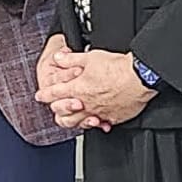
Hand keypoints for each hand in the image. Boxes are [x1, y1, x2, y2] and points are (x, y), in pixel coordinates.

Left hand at [34, 41, 154, 131]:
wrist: (140, 77)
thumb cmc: (118, 68)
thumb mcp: (90, 57)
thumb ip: (71, 59)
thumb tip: (59, 57)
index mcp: (78, 88)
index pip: (54, 93)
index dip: (45, 94)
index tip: (40, 95)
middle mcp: (86, 103)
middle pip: (62, 113)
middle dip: (56, 109)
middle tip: (55, 106)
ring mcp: (99, 112)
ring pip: (79, 123)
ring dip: (73, 120)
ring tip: (72, 117)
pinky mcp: (114, 117)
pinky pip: (102, 125)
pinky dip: (97, 124)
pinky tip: (97, 121)